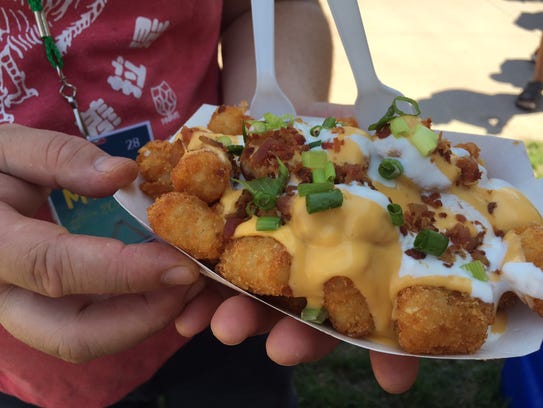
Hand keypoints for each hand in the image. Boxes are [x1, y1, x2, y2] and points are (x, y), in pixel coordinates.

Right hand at [0, 124, 202, 362]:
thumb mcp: (6, 147)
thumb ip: (58, 156)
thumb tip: (123, 175)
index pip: (56, 269)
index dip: (124, 272)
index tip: (182, 265)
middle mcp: (0, 294)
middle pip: (72, 335)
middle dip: (143, 319)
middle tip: (190, 282)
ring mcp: (20, 309)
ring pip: (84, 339)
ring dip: (144, 320)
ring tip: (185, 283)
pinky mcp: (41, 310)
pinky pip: (89, 325)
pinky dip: (132, 313)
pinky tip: (161, 283)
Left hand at [175, 102, 418, 393]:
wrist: (291, 107)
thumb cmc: (347, 133)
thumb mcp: (383, 147)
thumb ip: (410, 173)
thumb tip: (453, 188)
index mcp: (356, 256)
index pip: (375, 311)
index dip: (388, 346)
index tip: (393, 379)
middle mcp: (314, 266)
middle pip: (310, 314)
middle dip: (298, 335)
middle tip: (282, 350)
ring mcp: (269, 256)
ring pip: (258, 298)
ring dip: (241, 317)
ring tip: (221, 328)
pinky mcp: (227, 240)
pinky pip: (211, 272)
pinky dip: (198, 293)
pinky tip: (186, 313)